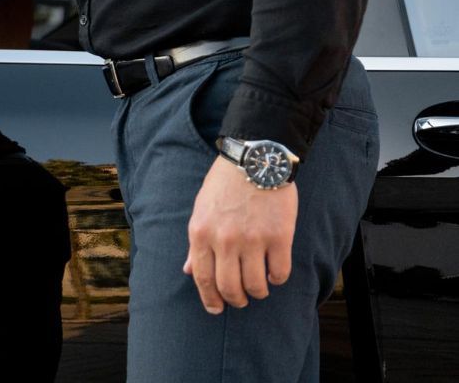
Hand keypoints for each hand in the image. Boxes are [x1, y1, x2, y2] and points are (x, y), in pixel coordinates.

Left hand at [183, 156, 297, 313]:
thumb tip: (188, 271)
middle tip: (241, 300)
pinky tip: (275, 271)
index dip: (210, 299)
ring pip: (256, 285)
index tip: (217, 309)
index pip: (203, 278)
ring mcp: (252, 239)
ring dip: (258, 291)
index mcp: (200, 233)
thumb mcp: (200, 210)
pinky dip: (277, 278)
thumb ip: (195, 243)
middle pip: (229, 287)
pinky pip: (280, 273)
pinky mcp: (278, 236)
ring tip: (260, 286)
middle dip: (236, 300)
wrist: (254, 159)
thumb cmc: (224, 185)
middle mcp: (224, 239)